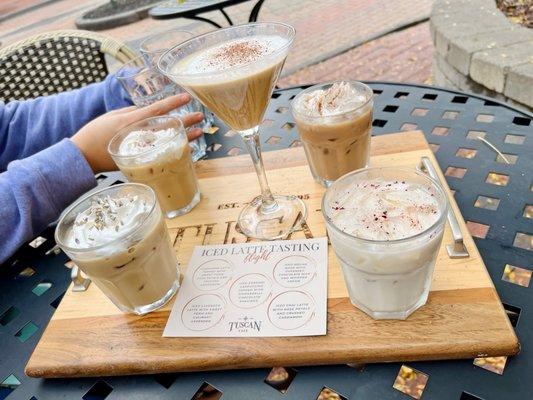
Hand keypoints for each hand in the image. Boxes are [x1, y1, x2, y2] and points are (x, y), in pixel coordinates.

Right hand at [71, 94, 203, 173]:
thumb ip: (133, 113)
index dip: (173, 103)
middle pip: (167, 126)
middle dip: (186, 121)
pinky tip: (185, 147)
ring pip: (168, 141)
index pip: (157, 109)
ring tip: (199, 132)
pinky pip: (161, 153)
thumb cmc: (95, 133)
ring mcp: (140, 148)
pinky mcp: (140, 159)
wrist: (83, 156)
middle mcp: (138, 134)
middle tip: (201, 117)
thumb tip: (151, 112)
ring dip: (185, 137)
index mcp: (131, 121)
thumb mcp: (113, 116)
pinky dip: (174, 150)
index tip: (187, 98)